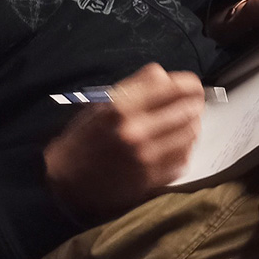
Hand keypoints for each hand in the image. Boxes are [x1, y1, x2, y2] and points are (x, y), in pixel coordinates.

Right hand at [43, 64, 205, 217]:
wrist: (64, 183)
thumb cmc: (83, 138)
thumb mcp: (101, 103)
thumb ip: (137, 85)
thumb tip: (167, 76)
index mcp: (121, 108)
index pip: (175, 88)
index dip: (189, 85)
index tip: (191, 86)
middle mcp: (136, 132)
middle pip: (189, 110)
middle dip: (194, 105)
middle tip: (191, 105)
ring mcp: (146, 158)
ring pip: (191, 134)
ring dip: (191, 126)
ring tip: (182, 125)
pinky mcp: (152, 179)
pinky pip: (185, 158)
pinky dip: (184, 150)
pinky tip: (173, 147)